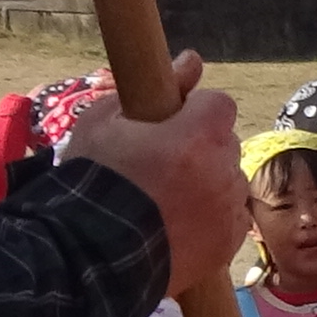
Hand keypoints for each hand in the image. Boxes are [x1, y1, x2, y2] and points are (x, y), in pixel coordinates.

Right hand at [65, 59, 249, 284]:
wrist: (87, 256)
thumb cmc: (92, 180)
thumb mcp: (103, 121)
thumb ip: (154, 87)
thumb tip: (191, 60)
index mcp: (200, 134)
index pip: (219, 103)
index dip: (194, 110)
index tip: (169, 122)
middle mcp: (224, 171)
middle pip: (225, 144)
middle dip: (200, 147)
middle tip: (161, 163)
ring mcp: (229, 211)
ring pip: (229, 182)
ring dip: (208, 183)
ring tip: (166, 199)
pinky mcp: (227, 247)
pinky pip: (228, 219)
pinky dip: (211, 218)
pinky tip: (178, 225)